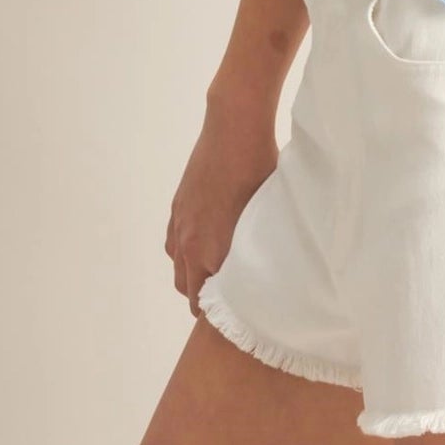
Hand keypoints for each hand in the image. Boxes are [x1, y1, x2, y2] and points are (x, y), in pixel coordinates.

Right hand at [164, 92, 279, 316]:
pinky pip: (173, 245)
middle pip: (189, 291)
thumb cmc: (260, 169)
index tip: (238, 315)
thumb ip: (259, 249)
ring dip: (192, 278)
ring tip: (215, 277)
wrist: (233, 129)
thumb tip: (271, 272)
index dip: (222, 313)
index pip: (208, 302)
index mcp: (212, 251)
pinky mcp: (177, 207)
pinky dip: (184, 254)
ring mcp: (180, 224)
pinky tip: (202, 248)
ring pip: (178, 268)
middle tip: (229, 302)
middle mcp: (190, 242)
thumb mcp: (265, 216)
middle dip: (206, 301)